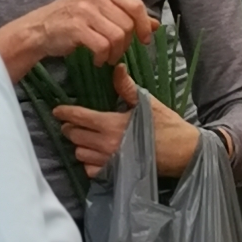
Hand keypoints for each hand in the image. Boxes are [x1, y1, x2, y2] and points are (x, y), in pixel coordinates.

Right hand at [34, 0, 157, 65]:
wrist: (39, 29)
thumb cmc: (72, 20)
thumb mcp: (101, 11)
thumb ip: (127, 15)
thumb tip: (156, 24)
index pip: (136, 5)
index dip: (144, 25)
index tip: (144, 39)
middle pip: (128, 23)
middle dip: (127, 43)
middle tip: (117, 51)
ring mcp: (85, 9)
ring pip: (118, 36)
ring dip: (116, 52)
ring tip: (107, 56)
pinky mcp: (76, 27)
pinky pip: (103, 46)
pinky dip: (103, 57)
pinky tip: (97, 59)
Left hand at [55, 66, 200, 178]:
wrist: (184, 152)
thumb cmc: (167, 126)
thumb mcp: (147, 103)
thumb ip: (127, 88)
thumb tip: (117, 68)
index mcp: (112, 124)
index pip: (79, 117)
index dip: (65, 113)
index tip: (57, 111)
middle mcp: (106, 145)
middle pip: (74, 136)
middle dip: (71, 128)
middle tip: (74, 123)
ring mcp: (109, 162)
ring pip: (80, 153)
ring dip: (80, 145)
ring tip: (87, 138)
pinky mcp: (114, 174)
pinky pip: (90, 170)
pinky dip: (89, 162)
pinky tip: (97, 155)